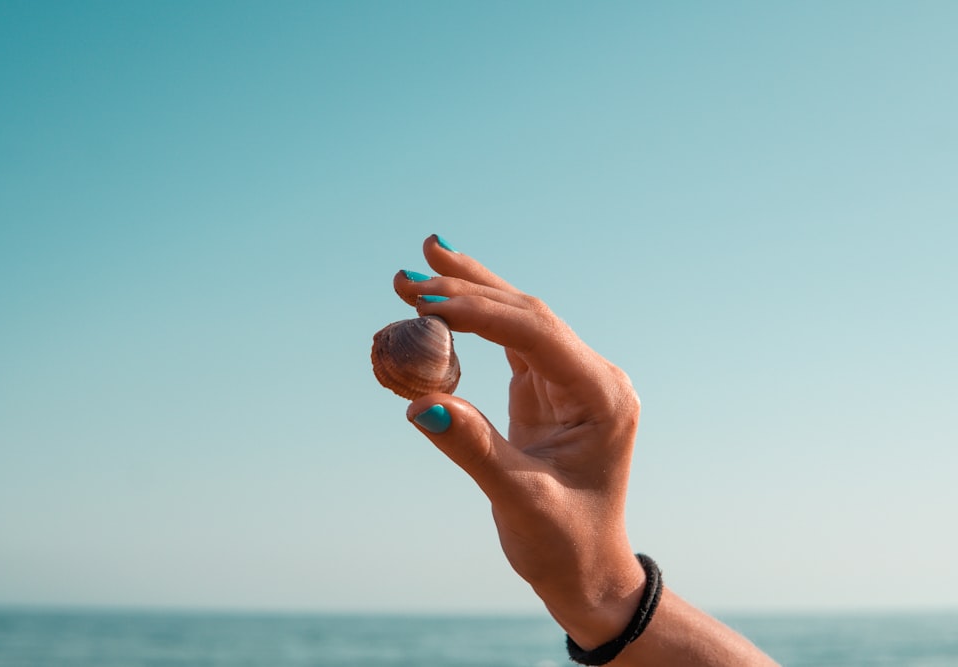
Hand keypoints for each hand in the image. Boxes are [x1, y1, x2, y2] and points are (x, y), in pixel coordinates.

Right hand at [393, 235, 644, 646]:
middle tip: (412, 272)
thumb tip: (420, 406)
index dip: (481, 314)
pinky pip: (509, 343)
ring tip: (421, 267)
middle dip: (469, 290)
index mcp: (602, 396)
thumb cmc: (565, 543)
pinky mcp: (548, 389)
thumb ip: (474, 448)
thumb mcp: (521, 500)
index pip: (537, 335)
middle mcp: (592, 377)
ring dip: (469, 295)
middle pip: (527, 315)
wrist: (587, 570)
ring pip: (517, 320)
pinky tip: (444, 302)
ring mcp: (570, 379)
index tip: (428, 303)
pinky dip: (473, 323)